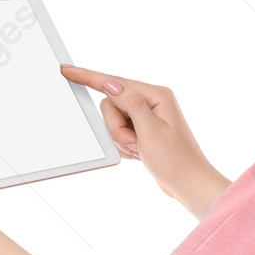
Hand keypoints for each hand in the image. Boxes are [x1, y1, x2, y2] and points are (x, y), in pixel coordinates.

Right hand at [58, 65, 229, 218]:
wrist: (188, 184)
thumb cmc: (176, 160)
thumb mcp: (150, 130)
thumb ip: (130, 103)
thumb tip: (111, 82)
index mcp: (156, 95)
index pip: (115, 83)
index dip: (89, 77)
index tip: (67, 70)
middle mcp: (151, 102)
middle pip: (111, 106)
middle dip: (117, 129)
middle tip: (136, 142)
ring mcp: (145, 117)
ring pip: (112, 122)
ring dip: (121, 140)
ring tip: (141, 150)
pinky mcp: (141, 130)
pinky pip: (117, 134)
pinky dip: (124, 147)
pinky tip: (140, 154)